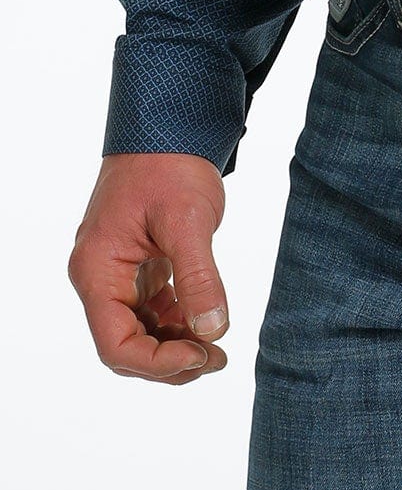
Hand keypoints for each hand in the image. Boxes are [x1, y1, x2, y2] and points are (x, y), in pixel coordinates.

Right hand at [69, 153, 229, 384]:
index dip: (157, 362)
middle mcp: (100, 278)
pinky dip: (178, 323)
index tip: (201, 355)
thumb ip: (198, 278)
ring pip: (140, 331)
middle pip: (125, 345)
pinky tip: (206, 322)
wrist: (170, 126)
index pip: (115, 345)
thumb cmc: (169, 164)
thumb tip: (213, 332)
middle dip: (169, 361)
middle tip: (216, 359)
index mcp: (97, 271)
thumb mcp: (187, 220)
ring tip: (216, 348)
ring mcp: (119, 274)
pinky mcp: (139, 266)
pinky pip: (152, 310)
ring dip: (176, 346)